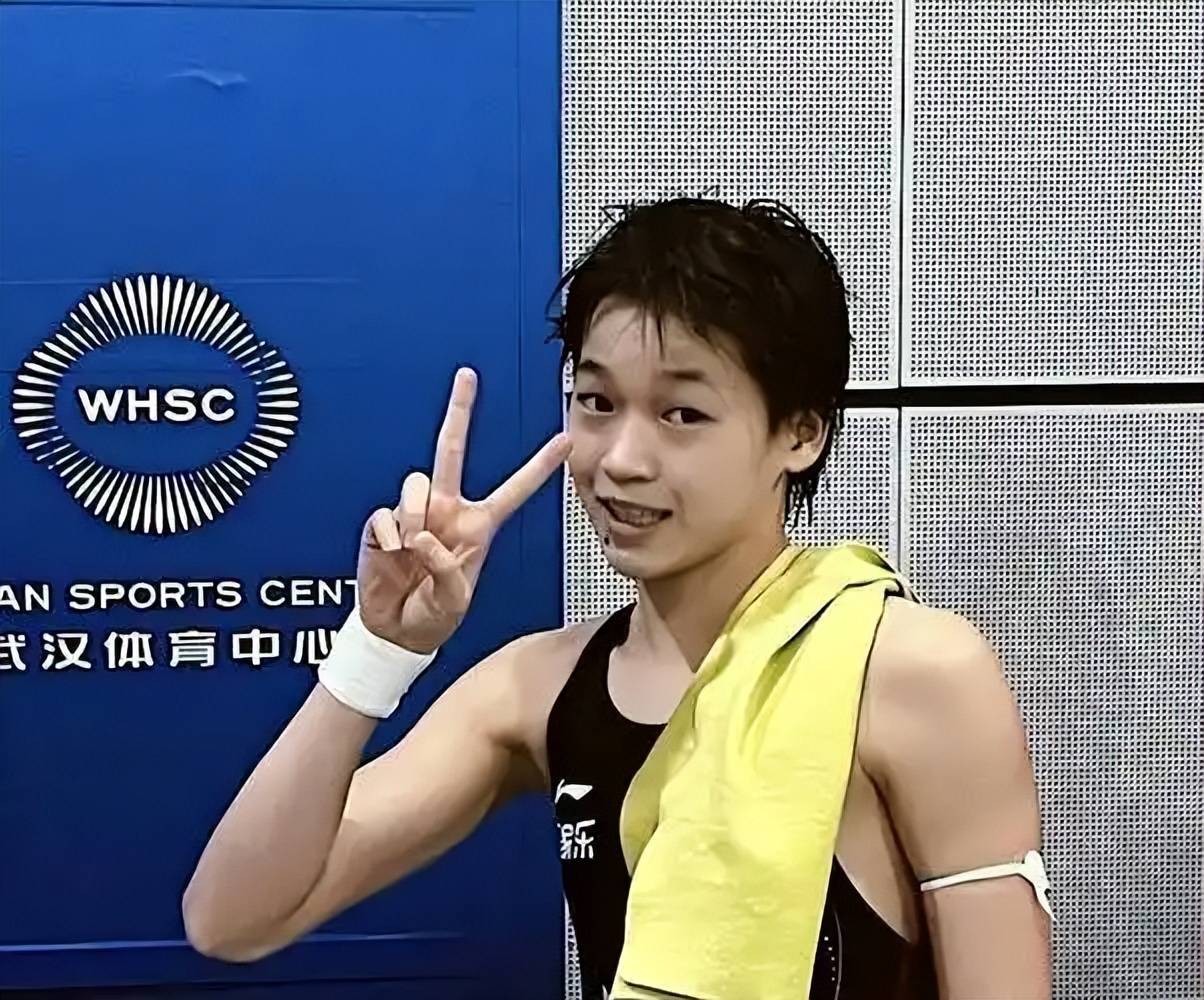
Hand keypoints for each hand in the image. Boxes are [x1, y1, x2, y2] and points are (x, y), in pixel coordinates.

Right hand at [357, 367, 570, 653]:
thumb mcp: (454, 600)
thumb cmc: (433, 616)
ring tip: (411, 549)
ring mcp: (414, 514)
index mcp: (478, 526)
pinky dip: (388, 536)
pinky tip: (391, 555)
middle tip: (468, 376)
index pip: (514, 490)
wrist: (395, 631)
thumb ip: (445, 568)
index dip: (540, 466)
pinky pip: (385, 514)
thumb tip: (420, 535)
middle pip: (452, 451)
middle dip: (460, 412)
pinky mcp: (383, 524)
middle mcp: (447, 511)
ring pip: (415, 484)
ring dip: (414, 514)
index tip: (566, 439)